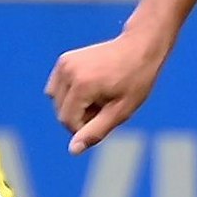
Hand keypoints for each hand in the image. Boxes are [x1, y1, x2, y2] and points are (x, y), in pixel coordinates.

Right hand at [46, 33, 168, 154]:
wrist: (141, 46)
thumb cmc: (136, 79)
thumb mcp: (122, 110)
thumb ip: (96, 131)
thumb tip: (73, 150)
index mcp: (82, 85)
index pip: (68, 121)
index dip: (85, 126)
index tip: (107, 115)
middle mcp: (68, 72)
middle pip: (61, 111)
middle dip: (81, 114)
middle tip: (107, 102)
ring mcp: (64, 64)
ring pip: (56, 100)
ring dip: (74, 104)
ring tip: (100, 94)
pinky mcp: (64, 60)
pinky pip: (57, 87)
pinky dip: (70, 93)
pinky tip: (92, 85)